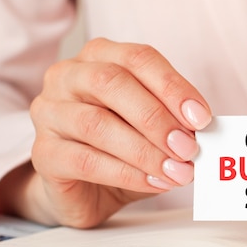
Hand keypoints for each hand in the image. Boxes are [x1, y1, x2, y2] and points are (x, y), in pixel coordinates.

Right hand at [24, 38, 210, 227]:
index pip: (138, 58)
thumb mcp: (155, 128)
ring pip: (96, 123)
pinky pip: (85, 160)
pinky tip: (154, 182)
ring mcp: (50, 113)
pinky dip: (127, 173)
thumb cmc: (124, 148)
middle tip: (188, 148)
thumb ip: (175, 121)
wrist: (88, 189)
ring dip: (145, 150)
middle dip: (157, 118)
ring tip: (177, 171)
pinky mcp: (43, 154)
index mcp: (100, 57)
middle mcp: (68, 77)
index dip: (173, 87)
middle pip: (111, 83)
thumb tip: (202, 130)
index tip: (202, 118)